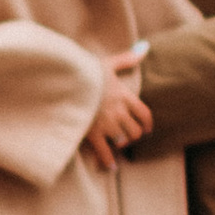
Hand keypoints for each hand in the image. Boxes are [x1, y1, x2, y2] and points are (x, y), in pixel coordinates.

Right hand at [82, 50, 152, 171]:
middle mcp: (118, 112)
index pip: (144, 114)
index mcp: (124, 96)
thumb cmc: (86, 71)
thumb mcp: (108, 62)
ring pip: (123, 140)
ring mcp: (106, 123)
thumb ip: (127, 58)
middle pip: (135, 131)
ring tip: (116, 144)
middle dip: (133, 135)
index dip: (147, 124)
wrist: (67, 82)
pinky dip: (108, 161)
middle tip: (127, 136)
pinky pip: (105, 152)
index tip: (146, 129)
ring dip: (121, 144)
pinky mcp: (92, 132)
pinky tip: (110, 166)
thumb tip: (144, 47)